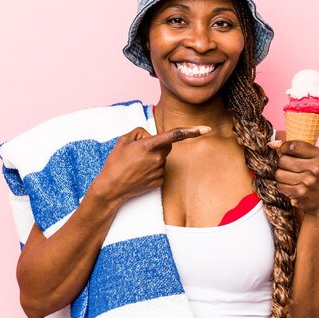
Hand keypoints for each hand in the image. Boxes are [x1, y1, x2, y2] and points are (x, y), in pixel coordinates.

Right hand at [91, 126, 209, 202]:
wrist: (112, 188)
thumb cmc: (116, 163)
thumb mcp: (123, 140)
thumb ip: (140, 132)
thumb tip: (151, 135)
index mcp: (149, 145)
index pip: (175, 135)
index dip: (192, 131)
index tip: (206, 129)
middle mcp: (158, 158)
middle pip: (167, 145)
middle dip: (157, 145)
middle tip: (139, 151)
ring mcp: (160, 171)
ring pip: (162, 158)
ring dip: (153, 158)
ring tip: (136, 165)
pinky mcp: (160, 181)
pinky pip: (160, 169)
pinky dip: (152, 169)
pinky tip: (139, 173)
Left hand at [268, 140, 318, 216]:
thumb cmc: (314, 177)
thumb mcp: (312, 160)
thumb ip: (294, 149)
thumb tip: (272, 144)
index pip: (293, 146)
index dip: (284, 148)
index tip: (284, 152)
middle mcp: (316, 168)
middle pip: (283, 160)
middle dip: (283, 165)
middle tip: (292, 170)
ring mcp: (309, 181)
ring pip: (279, 173)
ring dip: (282, 177)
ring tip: (292, 180)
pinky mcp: (300, 192)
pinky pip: (280, 185)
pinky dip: (283, 187)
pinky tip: (292, 188)